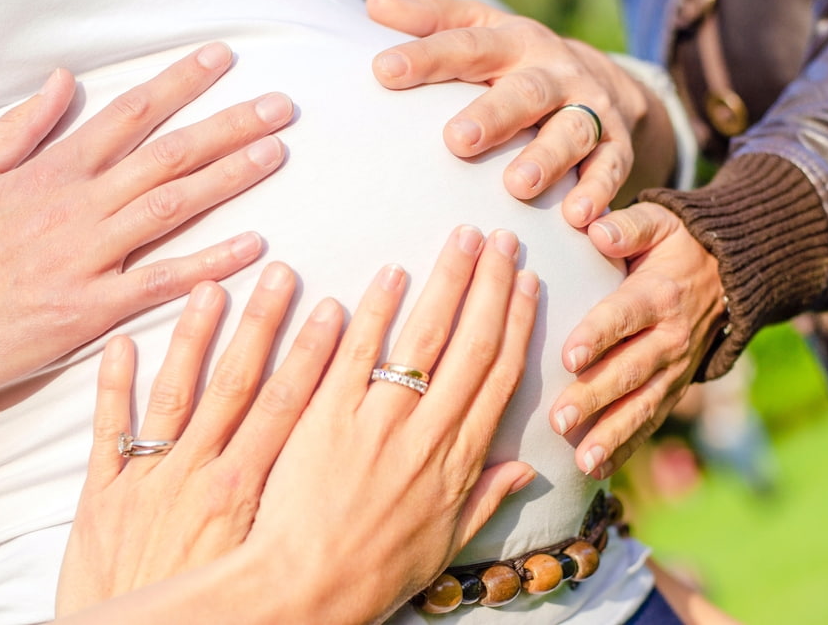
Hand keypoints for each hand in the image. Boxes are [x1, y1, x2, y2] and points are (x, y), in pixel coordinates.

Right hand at [0, 43, 293, 408]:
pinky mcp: (89, 310)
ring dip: (229, 178)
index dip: (180, 83)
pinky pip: (159, 282)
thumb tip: (62, 81)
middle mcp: (76, 207)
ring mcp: (85, 258)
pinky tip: (252, 246)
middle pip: (166, 155)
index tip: (222, 60)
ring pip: (171, 207)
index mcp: (50, 172)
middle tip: (280, 107)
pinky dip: (207, 263)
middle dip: (227, 125)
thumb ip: (20, 127)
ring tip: (275, 153)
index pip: (129, 114)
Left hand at [57, 262, 343, 614]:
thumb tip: (348, 480)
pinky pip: (108, 431)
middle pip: (236, 386)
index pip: (284, 407)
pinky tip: (122, 344)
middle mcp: (197, 473)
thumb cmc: (207, 615)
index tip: (332, 312)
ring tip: (208, 286)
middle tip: (277, 275)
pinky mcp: (102, 494)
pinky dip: (112, 387)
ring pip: (176, 394)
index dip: (310, 356)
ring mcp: (147, 478)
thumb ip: (294, 516)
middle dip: (261, 326)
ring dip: (193, 337)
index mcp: (241, 491)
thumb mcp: (262, 569)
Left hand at [248, 227, 538, 622]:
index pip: (498, 376)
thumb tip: (527, 468)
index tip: (525, 282)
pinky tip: (391, 273)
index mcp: (457, 462)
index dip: (517, 323)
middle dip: (490, 285)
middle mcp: (426, 434)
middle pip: (471, 344)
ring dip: (447, 282)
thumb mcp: (444, 546)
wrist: (300, 590)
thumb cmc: (371, 573)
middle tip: (500, 237)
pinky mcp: (325, 415)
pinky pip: (355, 353)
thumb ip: (486, 499)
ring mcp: (376, 421)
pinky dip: (374, 310)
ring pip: (423, 338)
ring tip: (461, 238)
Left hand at [367, 0, 673, 226]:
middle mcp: (555, 73)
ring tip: (519, 187)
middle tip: (457, 140)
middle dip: (494, 116)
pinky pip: (612, 169)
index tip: (384, 71)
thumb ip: (431, 21)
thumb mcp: (480, 30)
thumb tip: (374, 4)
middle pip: (525, 91)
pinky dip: (599, 193)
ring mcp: (590, 108)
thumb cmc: (516, 62)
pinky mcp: (617, 146)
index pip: (467, 46)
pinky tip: (579, 218)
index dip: (427, 56)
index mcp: (513, 43)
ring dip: (548, 159)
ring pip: (572, 131)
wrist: (603, 81)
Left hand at [548, 203, 726, 477]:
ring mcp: (675, 369)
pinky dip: (625, 447)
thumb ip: (629, 226)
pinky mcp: (674, 389)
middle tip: (559, 419)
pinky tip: (596, 470)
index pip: (624, 317)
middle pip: (629, 371)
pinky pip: (650, 422)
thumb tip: (597, 230)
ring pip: (642, 406)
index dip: (598, 336)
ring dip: (612, 434)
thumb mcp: (660, 221)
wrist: (732, 274)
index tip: (569, 357)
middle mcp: (670, 338)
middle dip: (595, 397)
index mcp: (659, 295)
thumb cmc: (676, 244)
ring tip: (582, 460)